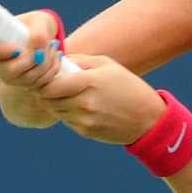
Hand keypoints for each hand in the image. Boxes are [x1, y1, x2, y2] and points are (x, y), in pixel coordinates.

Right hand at [0, 10, 63, 90]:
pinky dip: (51, 70)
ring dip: (47, 63)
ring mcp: (7, 76)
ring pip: (27, 78)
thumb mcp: (39, 20)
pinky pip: (38, 84)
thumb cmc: (36, 24)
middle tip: (48, 43)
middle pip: (10, 70)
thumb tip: (37, 51)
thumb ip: (38, 32)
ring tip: (54, 47)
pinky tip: (55, 57)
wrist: (43, 37)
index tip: (16, 48)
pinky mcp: (21, 84)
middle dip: (34, 59)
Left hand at [37, 54, 166, 144]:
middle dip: (47, 91)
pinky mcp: (85, 132)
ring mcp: (84, 120)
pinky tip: (80, 106)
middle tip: (54, 84)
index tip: (49, 76)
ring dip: (56, 102)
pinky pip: (66, 120)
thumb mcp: (107, 64)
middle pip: (48, 99)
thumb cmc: (127, 86)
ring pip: (55, 110)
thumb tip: (58, 60)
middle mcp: (84, 103)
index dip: (44, 81)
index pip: (49, 85)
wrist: (147, 118)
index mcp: (89, 82)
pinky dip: (68, 113)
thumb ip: (79, 61)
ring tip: (68, 94)